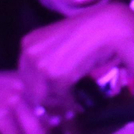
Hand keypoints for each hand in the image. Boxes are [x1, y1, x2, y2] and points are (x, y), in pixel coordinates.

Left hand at [18, 3, 133, 114]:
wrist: (108, 27)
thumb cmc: (90, 30)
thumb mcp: (61, 40)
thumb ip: (49, 57)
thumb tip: (46, 82)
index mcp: (28, 42)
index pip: (25, 74)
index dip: (38, 87)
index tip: (51, 95)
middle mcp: (29, 53)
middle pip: (29, 86)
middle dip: (45, 98)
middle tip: (60, 106)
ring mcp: (40, 64)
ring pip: (41, 96)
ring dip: (57, 103)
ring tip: (70, 106)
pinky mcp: (56, 76)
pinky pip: (59, 97)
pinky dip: (70, 103)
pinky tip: (78, 103)